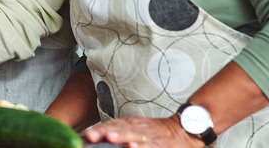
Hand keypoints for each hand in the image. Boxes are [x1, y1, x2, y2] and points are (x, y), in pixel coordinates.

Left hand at [84, 116, 201, 147]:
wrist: (181, 130)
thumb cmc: (153, 132)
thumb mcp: (133, 128)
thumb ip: (114, 131)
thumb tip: (90, 138)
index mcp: (128, 124)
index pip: (110, 125)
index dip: (98, 129)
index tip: (86, 135)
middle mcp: (136, 129)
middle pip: (118, 128)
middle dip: (104, 132)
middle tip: (92, 135)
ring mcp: (147, 137)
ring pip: (132, 136)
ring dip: (121, 137)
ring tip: (111, 138)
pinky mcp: (157, 145)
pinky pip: (148, 146)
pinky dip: (141, 146)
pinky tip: (133, 146)